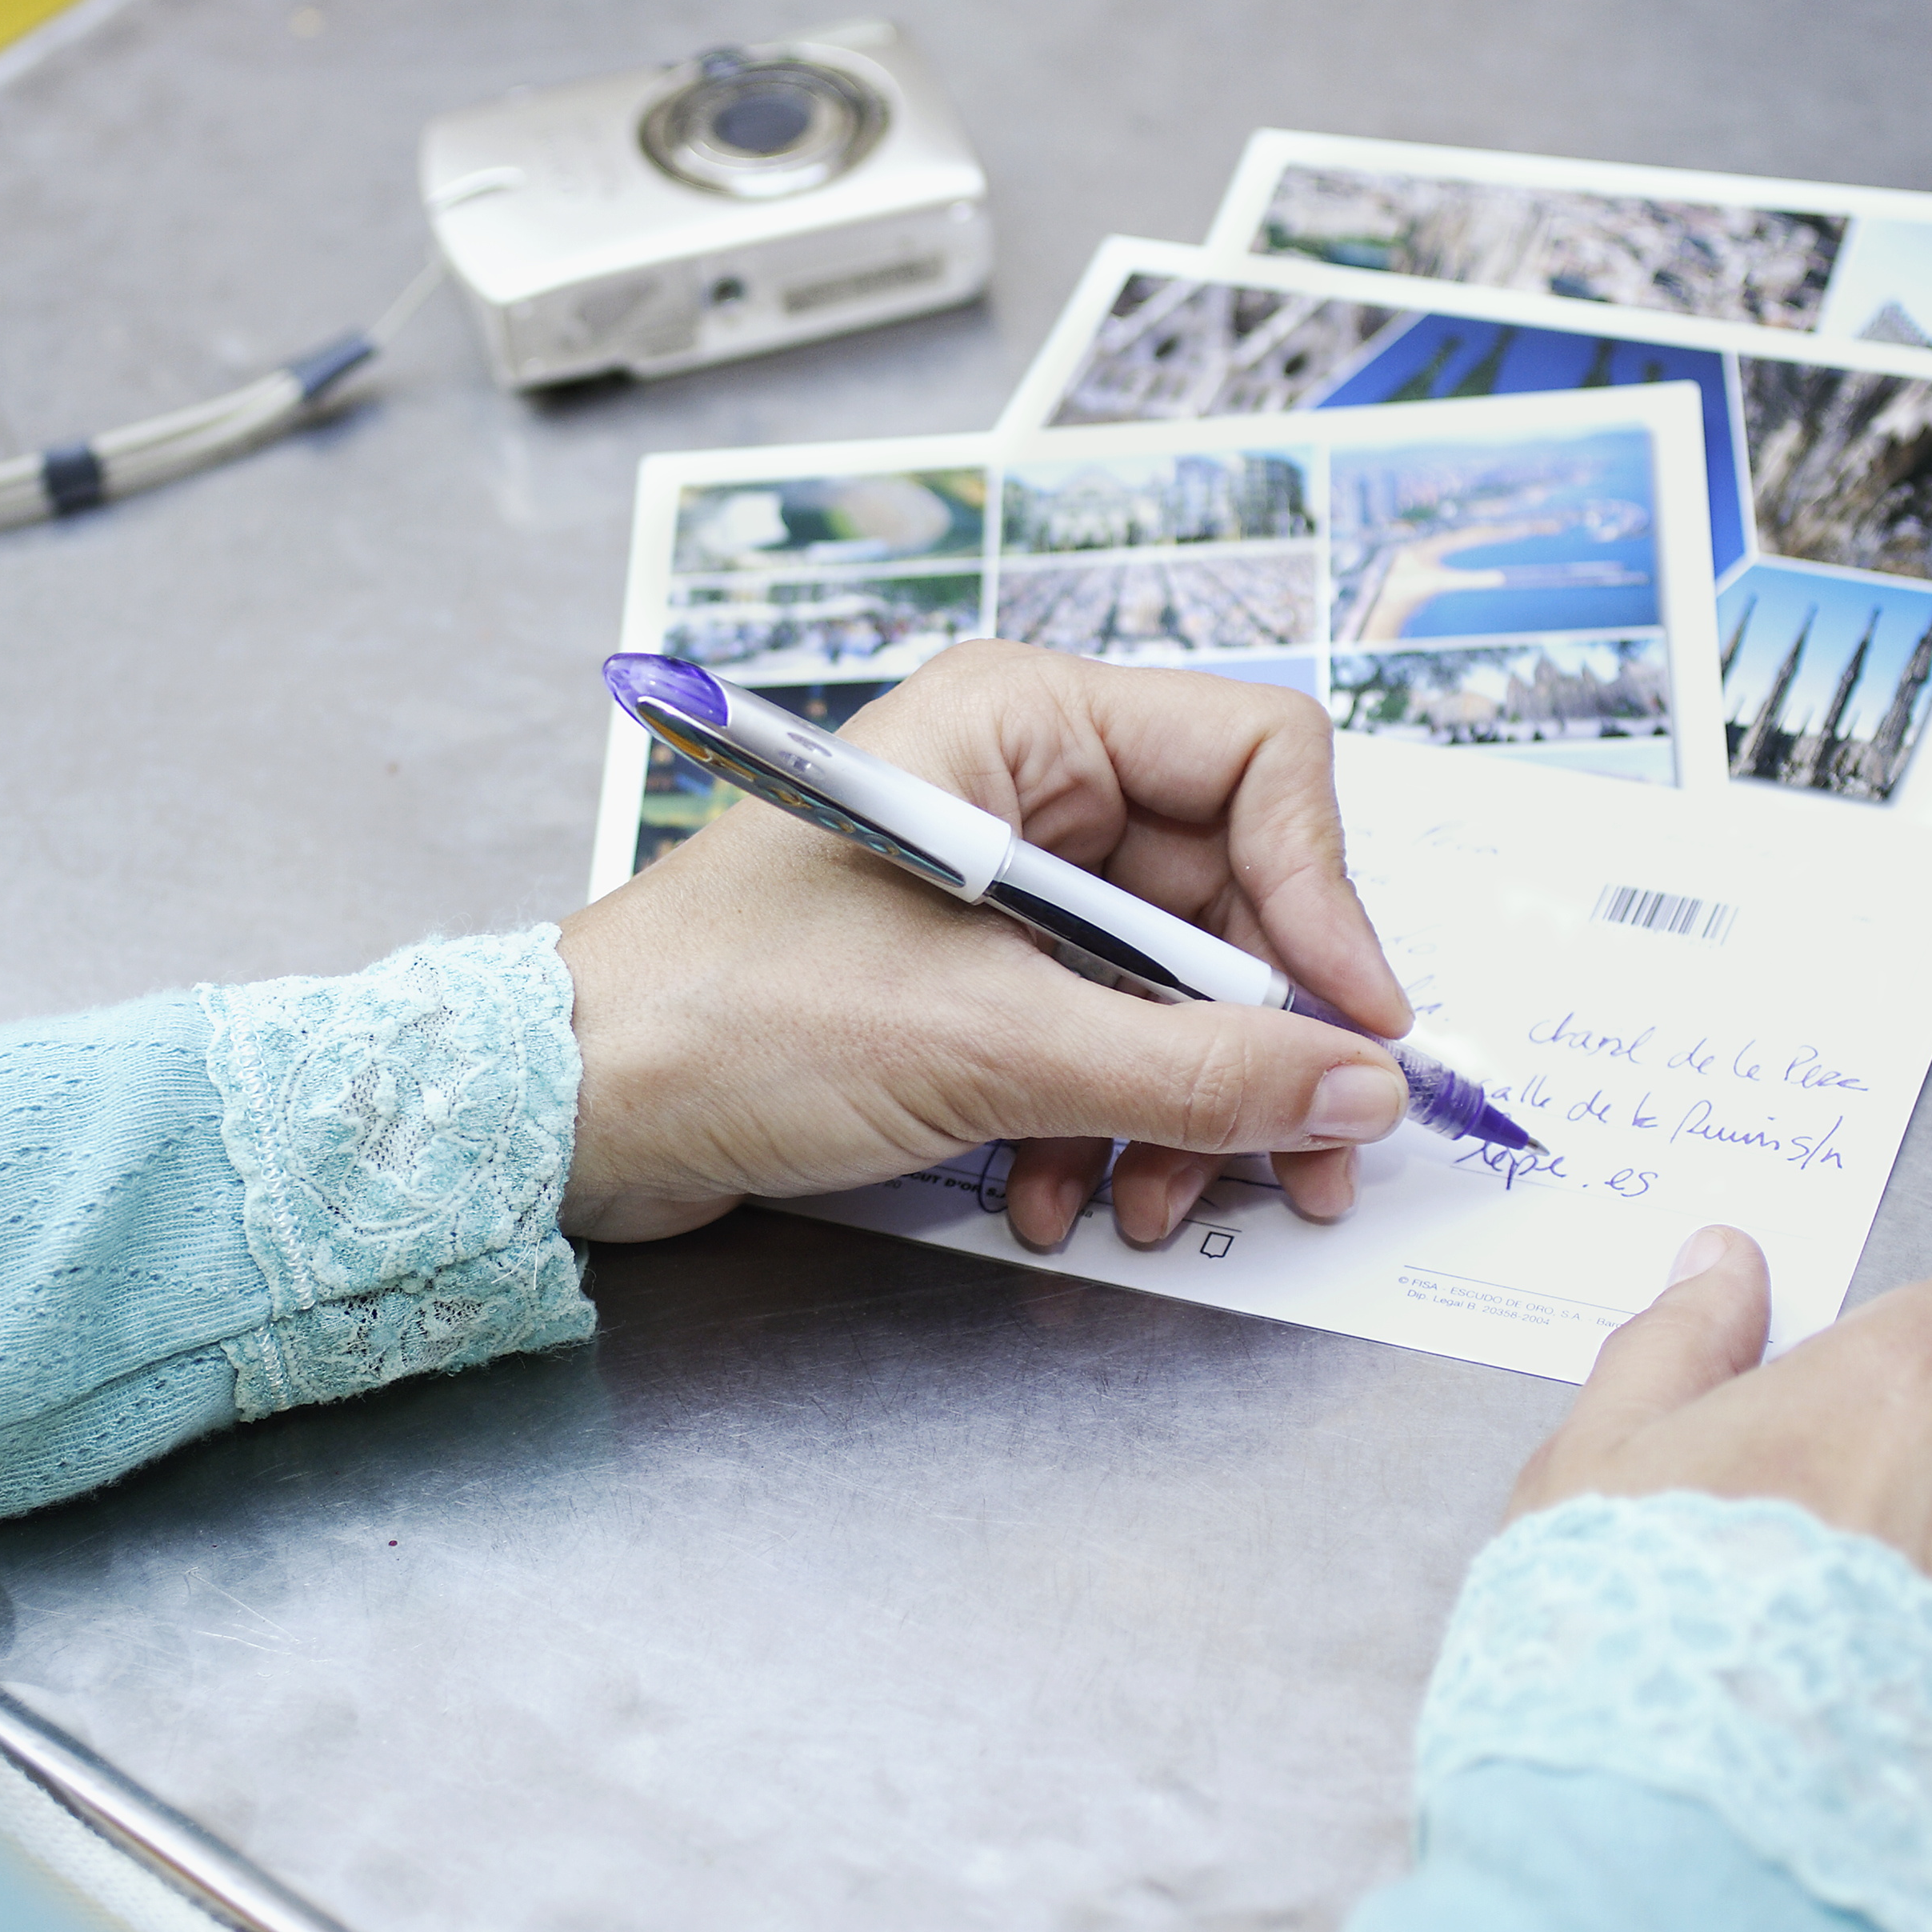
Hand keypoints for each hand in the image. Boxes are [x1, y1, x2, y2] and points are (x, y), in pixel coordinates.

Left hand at [553, 642, 1412, 1246]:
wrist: (568, 1111)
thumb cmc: (731, 1018)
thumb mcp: (992, 1049)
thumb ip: (1195, 1074)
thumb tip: (1363, 1088)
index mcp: (1022, 721)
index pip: (1260, 760)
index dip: (1326, 897)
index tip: (1359, 1030)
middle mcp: (1019, 780)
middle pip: (1228, 895)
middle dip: (1258, 1045)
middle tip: (1304, 1169)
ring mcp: (993, 882)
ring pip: (1168, 987)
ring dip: (1179, 1111)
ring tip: (1152, 1211)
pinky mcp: (962, 976)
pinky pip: (1094, 1037)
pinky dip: (1101, 1126)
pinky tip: (1061, 1201)